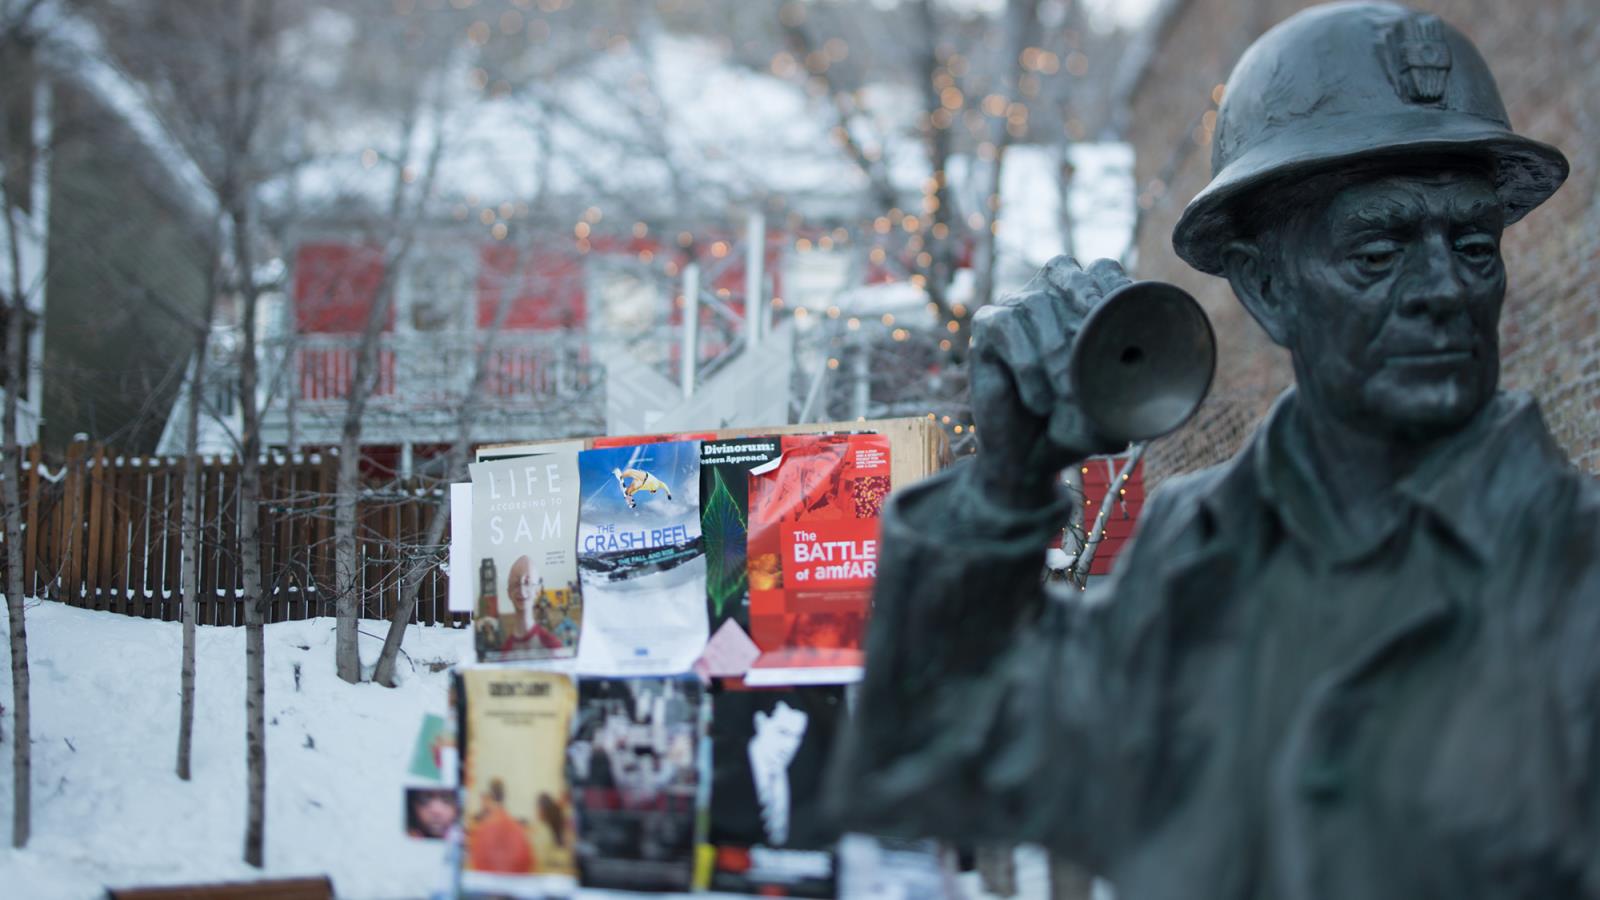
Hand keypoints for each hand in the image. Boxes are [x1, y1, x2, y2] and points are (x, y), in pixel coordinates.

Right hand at [969, 256, 1130, 505]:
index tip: (1125, 318)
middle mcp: (1048, 300)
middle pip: (1063, 268)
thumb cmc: (1073, 428)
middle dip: (1083, 295)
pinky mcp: (985, 331)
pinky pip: (1005, 326)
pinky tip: (1039, 401)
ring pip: (1035, 302)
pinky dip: (1026, 363)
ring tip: (1066, 394)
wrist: (1027, 461)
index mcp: (1084, 307)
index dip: (1113, 285)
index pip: (1102, 271)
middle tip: (1096, 337)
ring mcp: (1014, 312)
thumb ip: (1128, 399)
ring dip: (1056, 349)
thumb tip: (1137, 384)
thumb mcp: (1111, 416)